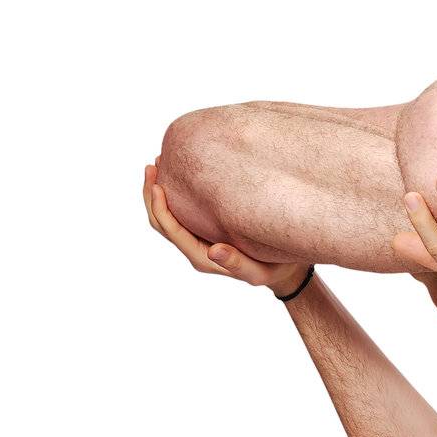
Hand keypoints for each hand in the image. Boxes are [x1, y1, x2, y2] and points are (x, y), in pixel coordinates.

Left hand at [142, 162, 309, 293]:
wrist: (284, 270)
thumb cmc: (274, 269)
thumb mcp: (259, 272)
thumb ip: (237, 264)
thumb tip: (214, 251)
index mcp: (202, 258)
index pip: (171, 231)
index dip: (160, 208)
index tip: (158, 184)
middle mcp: (196, 248)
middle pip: (161, 222)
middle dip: (152, 195)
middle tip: (153, 165)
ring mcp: (199, 239)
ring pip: (168, 216)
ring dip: (160, 191)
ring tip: (160, 164)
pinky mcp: (206, 230)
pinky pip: (182, 212)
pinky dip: (175, 193)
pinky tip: (180, 174)